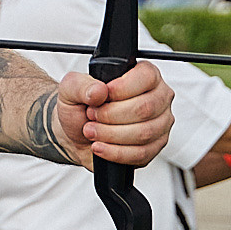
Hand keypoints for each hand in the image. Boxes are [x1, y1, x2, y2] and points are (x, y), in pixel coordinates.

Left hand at [54, 60, 173, 168]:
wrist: (74, 135)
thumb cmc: (79, 108)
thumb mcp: (70, 89)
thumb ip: (81, 84)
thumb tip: (99, 91)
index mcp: (145, 75)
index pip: (147, 77)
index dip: (121, 89)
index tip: (102, 96)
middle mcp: (157, 98)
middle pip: (145, 108)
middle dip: (111, 115)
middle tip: (92, 115)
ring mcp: (159, 124)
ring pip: (144, 133)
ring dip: (111, 134)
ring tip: (91, 130)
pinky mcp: (154, 147)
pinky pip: (141, 154)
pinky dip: (115, 152)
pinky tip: (99, 146)